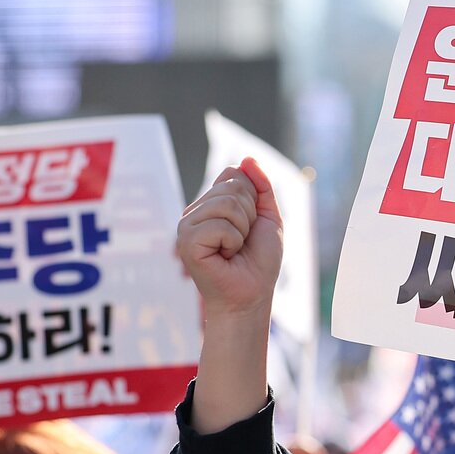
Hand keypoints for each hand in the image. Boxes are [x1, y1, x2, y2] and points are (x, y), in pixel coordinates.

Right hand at [176, 158, 282, 322]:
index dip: (252, 198)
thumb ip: (261, 187)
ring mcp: (187, 225)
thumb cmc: (259, 261)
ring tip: (233, 249)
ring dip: (242, 230)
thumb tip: (247, 159)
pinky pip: (220, 225)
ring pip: (228, 204)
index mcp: (210, 203)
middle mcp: (195, 211)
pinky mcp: (186, 241)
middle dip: (249, 216)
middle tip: (242, 242)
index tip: (249, 225)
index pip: (233, 174)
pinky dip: (233, 242)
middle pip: (232, 187)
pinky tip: (224, 257)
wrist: (251, 295)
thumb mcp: (268, 217)